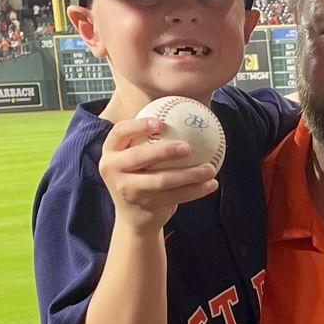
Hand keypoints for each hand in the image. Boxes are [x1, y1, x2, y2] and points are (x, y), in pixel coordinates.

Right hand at [99, 112, 221, 229]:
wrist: (134, 217)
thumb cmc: (141, 175)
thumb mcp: (136, 158)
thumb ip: (150, 137)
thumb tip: (187, 106)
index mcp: (111, 151)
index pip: (120, 132)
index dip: (138, 126)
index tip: (160, 122)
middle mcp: (113, 169)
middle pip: (139, 156)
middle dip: (164, 150)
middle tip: (187, 147)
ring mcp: (128, 190)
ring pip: (162, 181)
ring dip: (190, 174)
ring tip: (210, 169)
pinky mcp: (145, 206)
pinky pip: (175, 196)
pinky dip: (196, 190)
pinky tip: (212, 184)